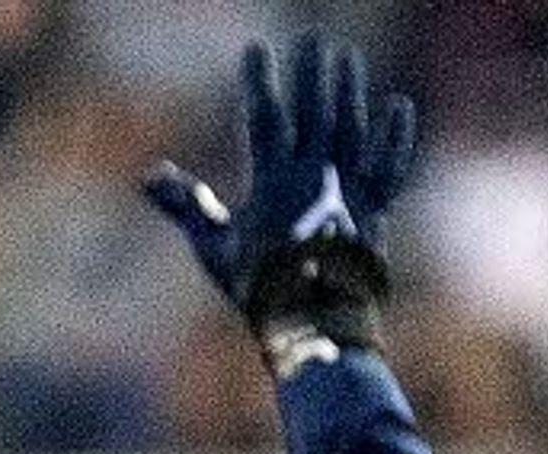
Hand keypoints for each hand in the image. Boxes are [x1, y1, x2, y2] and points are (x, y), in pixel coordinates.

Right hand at [143, 35, 418, 368]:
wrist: (316, 323)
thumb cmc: (259, 291)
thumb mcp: (215, 249)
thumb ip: (187, 207)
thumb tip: (150, 176)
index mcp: (274, 181)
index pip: (265, 116)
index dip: (260, 80)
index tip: (256, 49)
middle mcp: (316, 175)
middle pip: (315, 109)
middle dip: (312, 71)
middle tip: (314, 37)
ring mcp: (350, 188)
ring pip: (352, 126)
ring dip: (350, 89)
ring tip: (346, 58)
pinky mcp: (375, 208)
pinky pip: (388, 165)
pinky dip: (395, 136)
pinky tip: (398, 106)